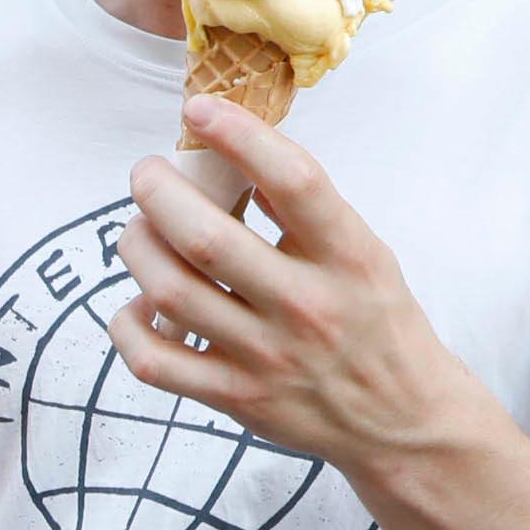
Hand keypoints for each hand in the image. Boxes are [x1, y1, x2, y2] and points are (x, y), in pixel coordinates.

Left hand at [110, 97, 481, 477]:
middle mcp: (307, 306)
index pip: (295, 181)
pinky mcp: (235, 398)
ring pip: (169, 291)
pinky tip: (137, 302)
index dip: (241, 136)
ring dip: (136, 246)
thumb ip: (305, 211)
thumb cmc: (375, 322)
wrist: (402, 419)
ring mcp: (266, 357)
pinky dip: (127, 324)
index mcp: (349, 257)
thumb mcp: (364, 253)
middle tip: (147, 173)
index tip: (200, 110)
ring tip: (138, 228)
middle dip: (158, 192)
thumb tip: (235, 151)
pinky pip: (153, 360)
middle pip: (206, 239)